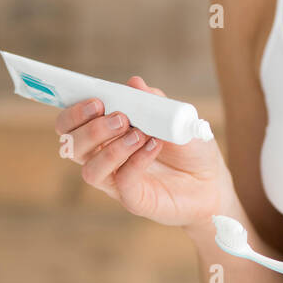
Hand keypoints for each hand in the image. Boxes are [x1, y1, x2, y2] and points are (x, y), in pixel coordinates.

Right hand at [54, 76, 230, 226]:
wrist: (212, 181)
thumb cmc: (188, 147)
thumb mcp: (175, 117)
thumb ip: (153, 101)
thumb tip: (134, 83)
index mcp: (107, 133)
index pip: (71, 124)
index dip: (74, 112)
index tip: (96, 100)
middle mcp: (104, 157)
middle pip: (71, 145)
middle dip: (89, 128)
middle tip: (120, 118)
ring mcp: (116, 181)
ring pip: (89, 168)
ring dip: (111, 148)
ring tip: (139, 134)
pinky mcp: (133, 199)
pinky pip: (122, 181)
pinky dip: (136, 161)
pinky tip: (154, 146)